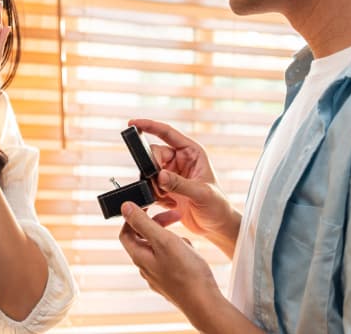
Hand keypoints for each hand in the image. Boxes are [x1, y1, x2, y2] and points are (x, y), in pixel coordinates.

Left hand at [119, 202, 221, 318]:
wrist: (205, 303)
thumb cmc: (186, 273)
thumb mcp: (163, 240)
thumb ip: (143, 223)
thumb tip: (125, 207)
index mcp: (140, 256)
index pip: (126, 231)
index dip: (134, 217)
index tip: (148, 206)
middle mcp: (146, 267)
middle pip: (144, 238)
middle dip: (158, 224)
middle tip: (173, 217)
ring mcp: (159, 276)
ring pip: (160, 248)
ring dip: (171, 239)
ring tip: (185, 242)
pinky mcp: (171, 281)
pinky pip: (171, 259)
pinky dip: (180, 251)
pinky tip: (191, 253)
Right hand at [130, 119, 238, 253]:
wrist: (216, 227)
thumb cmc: (218, 206)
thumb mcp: (202, 194)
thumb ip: (180, 184)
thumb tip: (160, 175)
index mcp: (191, 152)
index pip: (167, 133)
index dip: (149, 126)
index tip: (132, 123)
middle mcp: (180, 160)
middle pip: (153, 155)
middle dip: (153, 171)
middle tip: (161, 187)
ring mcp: (171, 174)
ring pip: (149, 172)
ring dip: (154, 186)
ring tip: (169, 198)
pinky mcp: (165, 188)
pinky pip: (150, 186)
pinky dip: (156, 196)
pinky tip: (171, 204)